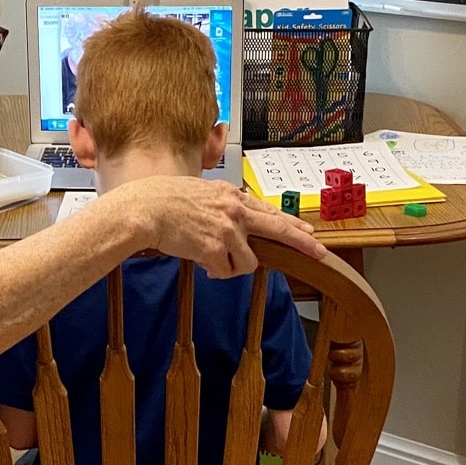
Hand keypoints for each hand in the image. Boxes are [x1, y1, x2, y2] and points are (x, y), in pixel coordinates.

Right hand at [112, 176, 324, 277]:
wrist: (145, 209)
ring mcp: (227, 230)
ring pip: (249, 262)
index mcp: (231, 195)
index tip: (307, 232)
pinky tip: (201, 263)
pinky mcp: (216, 249)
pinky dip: (215, 272)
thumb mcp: (200, 193)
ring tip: (212, 261)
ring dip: (234, 267)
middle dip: (302, 242)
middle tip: (320, 252)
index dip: (290, 224)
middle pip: (278, 228)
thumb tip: (233, 224)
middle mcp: (234, 211)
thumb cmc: (162, 200)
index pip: (268, 211)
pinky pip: (225, 271)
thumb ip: (220, 205)